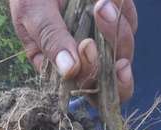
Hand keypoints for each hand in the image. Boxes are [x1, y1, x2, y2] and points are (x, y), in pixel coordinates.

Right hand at [9, 0, 136, 101]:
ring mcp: (102, 40)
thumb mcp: (32, 13)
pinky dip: (121, 11)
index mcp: (58, 68)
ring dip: (117, 30)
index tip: (87, 45)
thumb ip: (50, 39)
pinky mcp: (114, 19)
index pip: (83, 89)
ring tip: (101, 4)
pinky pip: (128, 22)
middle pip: (110, 79)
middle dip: (114, 65)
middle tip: (109, 48)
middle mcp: (82, 59)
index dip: (92, 78)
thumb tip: (69, 71)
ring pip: (124, 50)